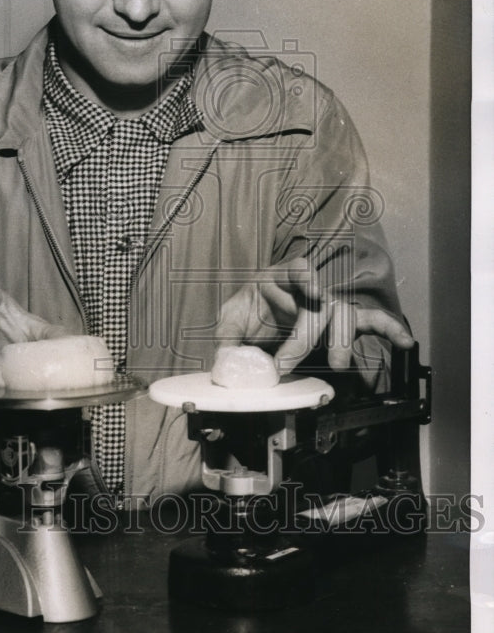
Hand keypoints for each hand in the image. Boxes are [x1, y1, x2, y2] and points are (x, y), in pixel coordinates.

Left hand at [215, 257, 413, 372]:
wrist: (259, 317)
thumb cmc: (250, 310)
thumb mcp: (232, 318)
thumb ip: (228, 336)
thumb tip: (228, 361)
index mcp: (280, 277)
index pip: (296, 268)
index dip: (305, 275)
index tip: (312, 286)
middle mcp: (310, 287)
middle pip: (319, 305)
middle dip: (303, 338)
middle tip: (284, 363)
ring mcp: (329, 303)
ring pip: (345, 316)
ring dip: (340, 341)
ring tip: (337, 364)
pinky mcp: (341, 321)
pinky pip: (371, 321)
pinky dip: (390, 329)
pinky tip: (405, 341)